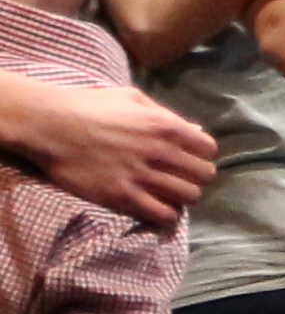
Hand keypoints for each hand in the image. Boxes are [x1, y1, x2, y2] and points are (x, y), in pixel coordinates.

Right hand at [16, 83, 219, 224]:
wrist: (48, 124)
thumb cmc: (87, 106)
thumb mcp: (131, 98)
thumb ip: (165, 114)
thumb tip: (195, 131)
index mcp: (165, 125)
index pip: (208, 149)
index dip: (200, 154)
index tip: (188, 158)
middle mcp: (160, 151)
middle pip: (204, 175)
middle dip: (195, 176)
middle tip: (181, 178)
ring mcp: (142, 175)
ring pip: (189, 196)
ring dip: (182, 196)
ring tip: (169, 194)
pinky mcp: (122, 195)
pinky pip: (163, 214)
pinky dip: (166, 215)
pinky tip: (157, 209)